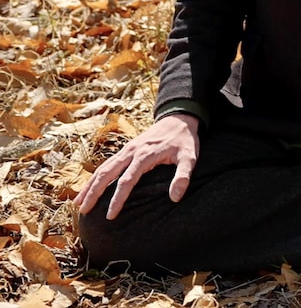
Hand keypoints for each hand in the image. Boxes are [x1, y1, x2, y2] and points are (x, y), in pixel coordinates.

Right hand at [74, 113, 199, 219]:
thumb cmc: (184, 140)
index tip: (110, 216)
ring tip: (78, 204)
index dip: (118, 199)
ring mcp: (127, 149)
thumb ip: (183, 176)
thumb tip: (175, 198)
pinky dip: (95, 176)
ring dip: (90, 185)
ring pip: (103, 168)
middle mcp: (131, 151)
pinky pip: (107, 163)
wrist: (179, 117)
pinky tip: (89, 188)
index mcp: (145, 155)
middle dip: (93, 193)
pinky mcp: (126, 149)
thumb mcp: (189, 156)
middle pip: (107, 173)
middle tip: (83, 212)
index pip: (127, 180)